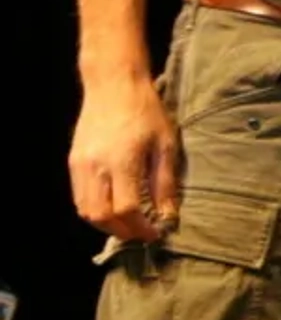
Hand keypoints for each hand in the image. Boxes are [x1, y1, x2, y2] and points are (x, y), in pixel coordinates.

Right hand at [69, 76, 181, 241]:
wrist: (114, 85)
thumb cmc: (146, 110)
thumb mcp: (165, 143)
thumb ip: (165, 181)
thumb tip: (168, 214)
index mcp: (123, 161)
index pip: (128, 209)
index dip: (141, 227)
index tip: (156, 234)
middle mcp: (96, 167)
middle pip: (102, 216)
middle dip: (122, 232)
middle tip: (140, 234)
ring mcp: (80, 165)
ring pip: (85, 211)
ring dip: (105, 225)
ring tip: (127, 226)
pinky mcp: (73, 162)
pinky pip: (78, 197)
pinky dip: (93, 211)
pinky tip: (110, 209)